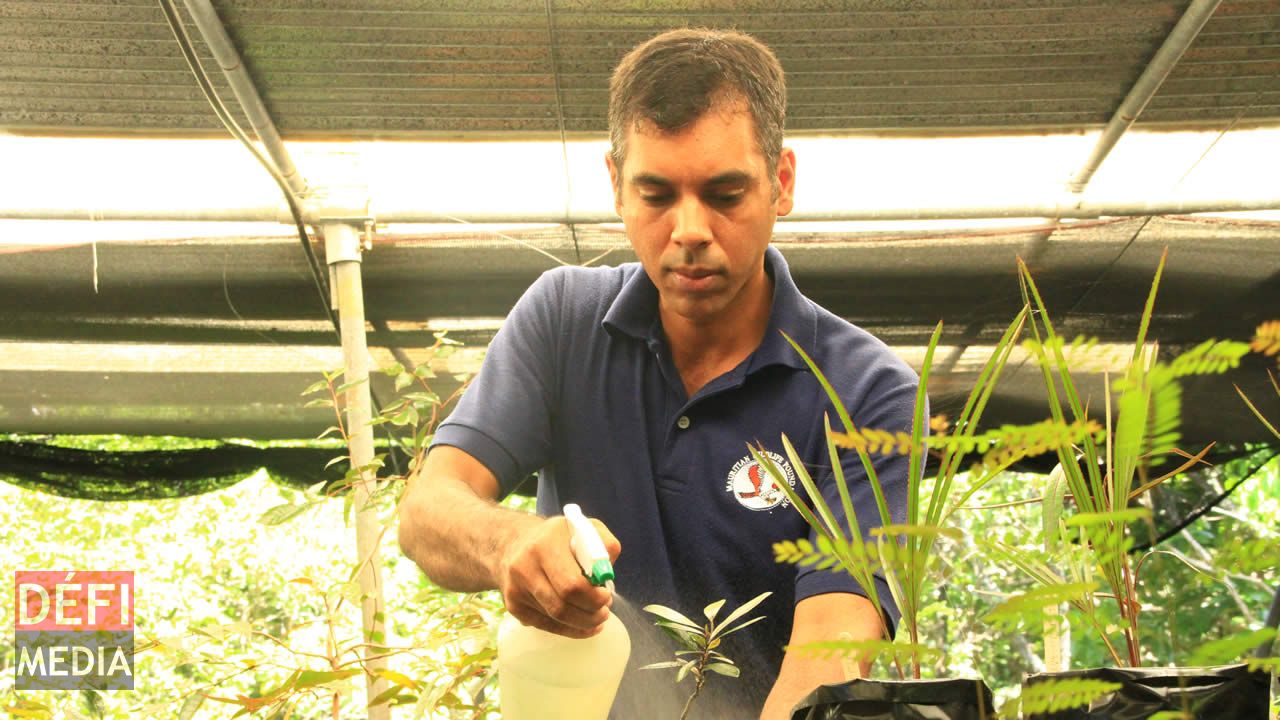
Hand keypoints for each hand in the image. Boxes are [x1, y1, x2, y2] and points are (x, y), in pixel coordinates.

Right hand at [498, 515, 621, 638]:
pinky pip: (545, 626)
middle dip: (590, 614)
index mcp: (545, 545)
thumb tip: (607, 571)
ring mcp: (516, 589)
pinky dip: (568, 630)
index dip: (593, 597)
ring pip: (555, 619)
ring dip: (582, 623)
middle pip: (561, 606)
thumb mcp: (583, 528)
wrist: (513, 543)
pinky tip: (583, 625)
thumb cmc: (556, 538)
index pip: (571, 584)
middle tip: (604, 611)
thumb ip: (603, 544)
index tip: (606, 596)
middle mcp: (524, 567)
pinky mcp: (513, 606)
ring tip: (597, 617)